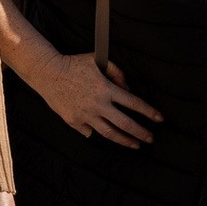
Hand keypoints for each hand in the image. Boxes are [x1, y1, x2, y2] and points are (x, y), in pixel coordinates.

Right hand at [39, 52, 161, 147]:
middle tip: (151, 139)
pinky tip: (102, 134)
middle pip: (125, 123)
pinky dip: (96, 133)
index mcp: (106, 89)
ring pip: (109, 132)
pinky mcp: (73, 120)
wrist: (47, 72)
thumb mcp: (97, 60)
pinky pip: (88, 131)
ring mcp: (85, 115)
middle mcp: (98, 104)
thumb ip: (116, 72)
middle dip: (141, 133)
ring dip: (124, 140)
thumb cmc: (73, 64)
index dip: (149, 112)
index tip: (159, 119)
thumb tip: (127, 90)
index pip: (133, 103)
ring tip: (135, 145)